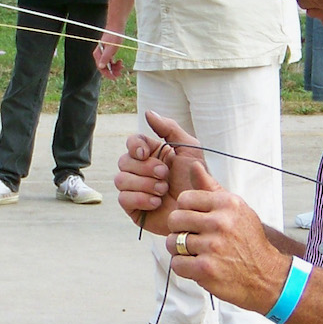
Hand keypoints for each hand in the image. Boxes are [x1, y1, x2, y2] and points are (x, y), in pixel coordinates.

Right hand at [94, 30, 123, 78]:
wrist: (116, 28)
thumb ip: (106, 57)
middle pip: (104, 68)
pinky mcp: (108, 53)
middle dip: (112, 71)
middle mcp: (99, 55)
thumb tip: (101, 67)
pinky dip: (115, 63)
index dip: (107, 74)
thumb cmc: (113, 36)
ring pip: (108, 65)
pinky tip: (120, 62)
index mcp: (98, 54)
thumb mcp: (111, 48)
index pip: (101, 68)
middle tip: (120, 73)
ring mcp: (104, 54)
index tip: (114, 77)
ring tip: (122, 67)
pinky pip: (111, 61)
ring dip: (115, 68)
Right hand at [115, 111, 206, 234]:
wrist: (202, 210)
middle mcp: (141, 170)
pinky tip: (156, 202)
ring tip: (163, 190)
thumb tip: (147, 112)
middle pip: (123, 161)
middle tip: (165, 175)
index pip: (131, 143)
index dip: (134, 146)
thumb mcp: (189, 148)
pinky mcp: (134, 208)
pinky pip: (123, 199)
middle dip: (144, 168)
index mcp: (152, 154)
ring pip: (120, 180)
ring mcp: (135, 189)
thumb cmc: (198, 179)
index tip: (145, 153)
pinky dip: (140, 199)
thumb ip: (169, 128)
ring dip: (143, 184)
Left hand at [166, 162, 290, 311]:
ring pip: (173, 242)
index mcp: (227, 203)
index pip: (185, 198)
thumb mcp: (236, 209)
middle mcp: (220, 222)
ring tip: (195, 253)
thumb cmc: (248, 240)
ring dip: (179, 250)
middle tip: (191, 238)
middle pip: (175, 219)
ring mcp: (213, 246)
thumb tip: (193, 165)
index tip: (195, 222)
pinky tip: (196, 267)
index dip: (185, 211)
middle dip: (179, 230)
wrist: (266, 276)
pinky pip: (176, 263)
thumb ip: (211, 189)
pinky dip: (183, 267)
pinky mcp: (206, 269)